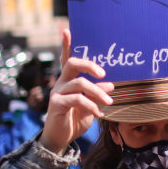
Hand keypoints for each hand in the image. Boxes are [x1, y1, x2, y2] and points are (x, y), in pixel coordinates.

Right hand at [40, 29, 114, 154]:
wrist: (60, 139)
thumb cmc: (75, 120)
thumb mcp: (91, 105)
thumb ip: (98, 93)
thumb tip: (110, 84)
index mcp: (69, 80)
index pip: (67, 58)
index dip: (66, 44)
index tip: (67, 29)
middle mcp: (61, 83)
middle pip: (71, 64)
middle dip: (88, 65)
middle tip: (103, 74)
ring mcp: (57, 93)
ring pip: (79, 84)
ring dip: (97, 92)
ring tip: (109, 102)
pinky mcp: (56, 104)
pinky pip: (77, 100)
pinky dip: (91, 106)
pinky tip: (99, 114)